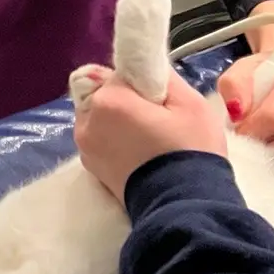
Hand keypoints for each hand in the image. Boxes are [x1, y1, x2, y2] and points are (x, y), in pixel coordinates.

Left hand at [75, 71, 226, 200]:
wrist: (184, 207)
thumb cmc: (190, 150)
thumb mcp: (189, 102)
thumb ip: (160, 74)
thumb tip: (144, 67)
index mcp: (107, 100)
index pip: (120, 74)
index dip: (142, 83)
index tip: (161, 99)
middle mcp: (86, 121)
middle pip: (103, 94)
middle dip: (126, 100)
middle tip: (157, 119)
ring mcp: (84, 148)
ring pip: (99, 117)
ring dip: (118, 120)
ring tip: (149, 139)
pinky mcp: (90, 169)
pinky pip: (100, 140)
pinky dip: (114, 140)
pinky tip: (139, 153)